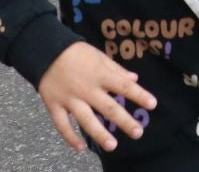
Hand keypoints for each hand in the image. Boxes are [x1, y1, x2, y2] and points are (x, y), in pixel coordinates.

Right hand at [36, 41, 156, 153]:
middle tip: (138, 133)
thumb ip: (116, 69)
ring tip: (112, 146)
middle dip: (124, 121)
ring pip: (86, 120)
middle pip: (108, 107)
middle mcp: (87, 89)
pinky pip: (62, 124)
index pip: (123, 86)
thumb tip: (134, 80)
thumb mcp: (99, 56)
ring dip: (100, 134)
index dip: (139, 95)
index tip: (152, 104)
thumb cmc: (76, 53)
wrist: (45, 51)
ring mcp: (70, 99)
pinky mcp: (54, 105)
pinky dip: (70, 137)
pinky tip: (80, 148)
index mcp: (100, 75)